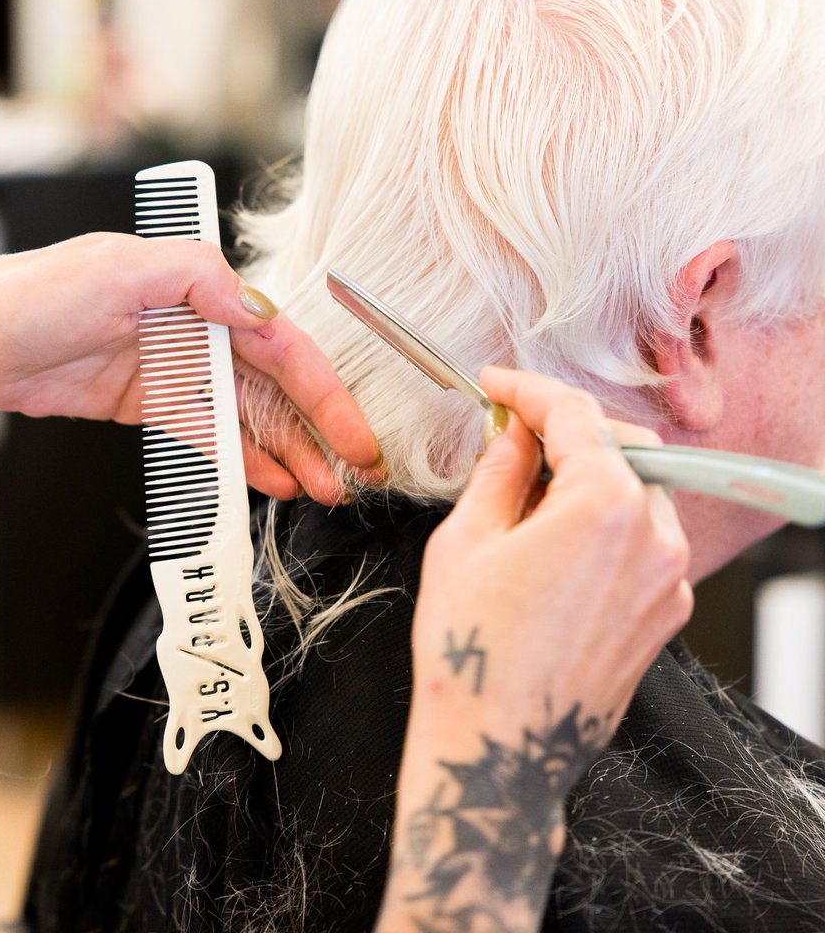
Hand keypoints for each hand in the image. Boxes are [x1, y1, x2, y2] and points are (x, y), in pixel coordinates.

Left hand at [0, 233, 379, 502]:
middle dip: (317, 432)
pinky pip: (209, 436)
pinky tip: (272, 480)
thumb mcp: (121, 268)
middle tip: (349, 476)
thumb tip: (261, 308)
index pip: (282, 345)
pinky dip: (241, 458)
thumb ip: (199, 279)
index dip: (324, 393)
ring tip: (321, 489)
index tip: (353, 434)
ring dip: (288, 453)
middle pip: (276, 388)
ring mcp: (177, 370)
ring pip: (249, 417)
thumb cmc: (35, 292)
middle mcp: (198, 328)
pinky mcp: (152, 404)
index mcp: (201, 290)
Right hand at [376, 369, 691, 932]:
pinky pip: (644, 537)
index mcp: (603, 505)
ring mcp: (667, 577)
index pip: (573, 413)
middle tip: (509, 433)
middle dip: (565, 427)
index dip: (527, 388)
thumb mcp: (466, 539)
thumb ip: (499, 470)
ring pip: (637, 488)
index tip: (497, 387)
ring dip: (588, 473)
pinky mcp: (665, 610)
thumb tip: (512, 435)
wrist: (499, 748)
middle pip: (619, 443)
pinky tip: (556, 538)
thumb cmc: (473, 652)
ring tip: (527, 492)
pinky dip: (607, 519)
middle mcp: (653, 536)